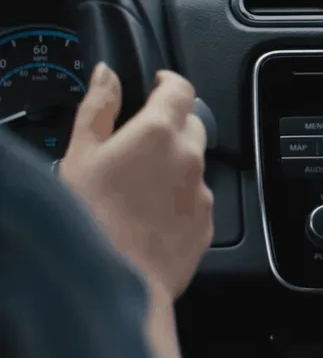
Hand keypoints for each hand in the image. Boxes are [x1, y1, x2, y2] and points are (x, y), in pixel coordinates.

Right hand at [60, 63, 212, 302]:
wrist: (115, 283)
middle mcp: (189, 158)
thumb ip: (98, 107)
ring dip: (173, 167)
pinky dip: (178, 200)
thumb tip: (107, 74)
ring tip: (136, 189)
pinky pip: (196, 200)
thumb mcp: (81, 154)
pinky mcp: (206, 223)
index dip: (169, 82)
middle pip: (191, 125)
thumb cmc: (89, 220)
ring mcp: (202, 192)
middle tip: (138, 142)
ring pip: (193, 166)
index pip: (180, 89)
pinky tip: (149, 215)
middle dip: (170, 125)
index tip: (158, 84)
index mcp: (158, 132)